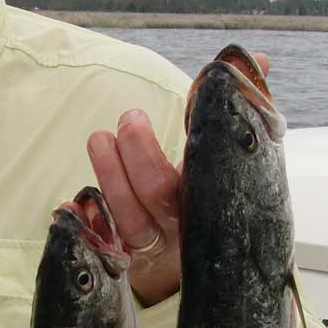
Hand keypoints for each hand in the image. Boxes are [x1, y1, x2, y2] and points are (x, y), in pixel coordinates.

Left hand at [87, 52, 270, 306]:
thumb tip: (259, 59)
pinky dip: (86, 226)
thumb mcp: (231, 158)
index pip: (192, 174)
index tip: (135, 118)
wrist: (218, 267)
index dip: (156, 150)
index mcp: (212, 199)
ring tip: (99, 139)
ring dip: (109, 178)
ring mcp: (156, 249)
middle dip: (135, 155)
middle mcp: (185, 227)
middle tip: (127, 119)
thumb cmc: (217, 196)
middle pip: (156, 194)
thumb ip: (240, 109)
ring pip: (128, 219)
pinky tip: (68, 207)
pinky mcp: (131, 264)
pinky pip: (104, 248)